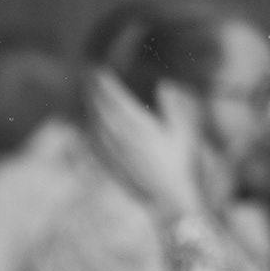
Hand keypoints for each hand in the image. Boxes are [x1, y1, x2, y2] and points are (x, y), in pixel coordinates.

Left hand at [86, 70, 224, 222]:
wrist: (168, 200)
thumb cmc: (180, 165)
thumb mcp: (183, 133)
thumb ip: (173, 107)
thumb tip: (164, 85)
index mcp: (139, 127)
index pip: (116, 100)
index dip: (105, 84)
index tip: (98, 71)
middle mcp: (122, 139)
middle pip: (102, 110)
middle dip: (93, 92)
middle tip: (86, 76)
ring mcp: (114, 154)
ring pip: (96, 126)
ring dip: (90, 108)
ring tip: (86, 94)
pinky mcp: (111, 166)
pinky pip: (95, 144)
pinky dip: (89, 130)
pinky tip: (88, 124)